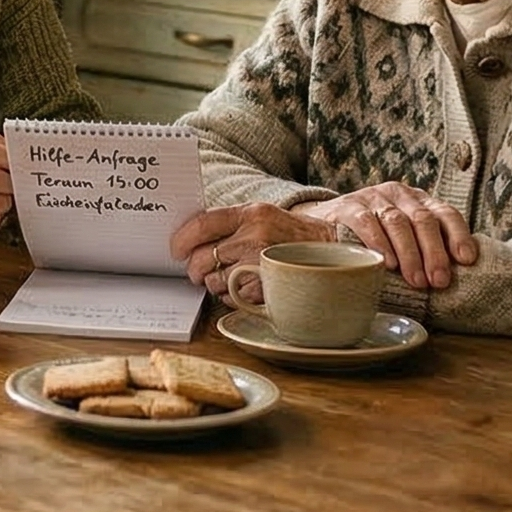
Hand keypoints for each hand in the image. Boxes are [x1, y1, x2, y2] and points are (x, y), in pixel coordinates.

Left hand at [169, 204, 333, 300]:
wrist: (336, 249)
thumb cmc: (292, 235)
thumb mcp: (263, 216)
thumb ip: (231, 224)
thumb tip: (193, 238)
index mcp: (251, 213)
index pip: (202, 224)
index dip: (182, 239)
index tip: (175, 249)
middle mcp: (256, 236)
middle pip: (203, 257)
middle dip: (195, 268)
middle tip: (198, 271)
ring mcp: (263, 263)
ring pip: (215, 281)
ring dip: (216, 284)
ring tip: (230, 277)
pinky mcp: (271, 288)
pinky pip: (234, 298)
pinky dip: (233, 297)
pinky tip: (246, 288)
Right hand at [291, 183, 477, 289]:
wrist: (323, 224)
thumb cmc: (373, 237)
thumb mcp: (402, 236)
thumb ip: (424, 248)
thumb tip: (453, 277)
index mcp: (418, 200)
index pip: (445, 213)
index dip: (458, 235)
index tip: (465, 260)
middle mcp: (398, 194)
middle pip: (423, 219)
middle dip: (434, 252)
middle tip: (439, 281)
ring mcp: (372, 197)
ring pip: (397, 222)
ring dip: (410, 253)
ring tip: (416, 280)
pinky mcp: (347, 205)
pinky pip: (366, 222)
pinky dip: (379, 243)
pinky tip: (386, 263)